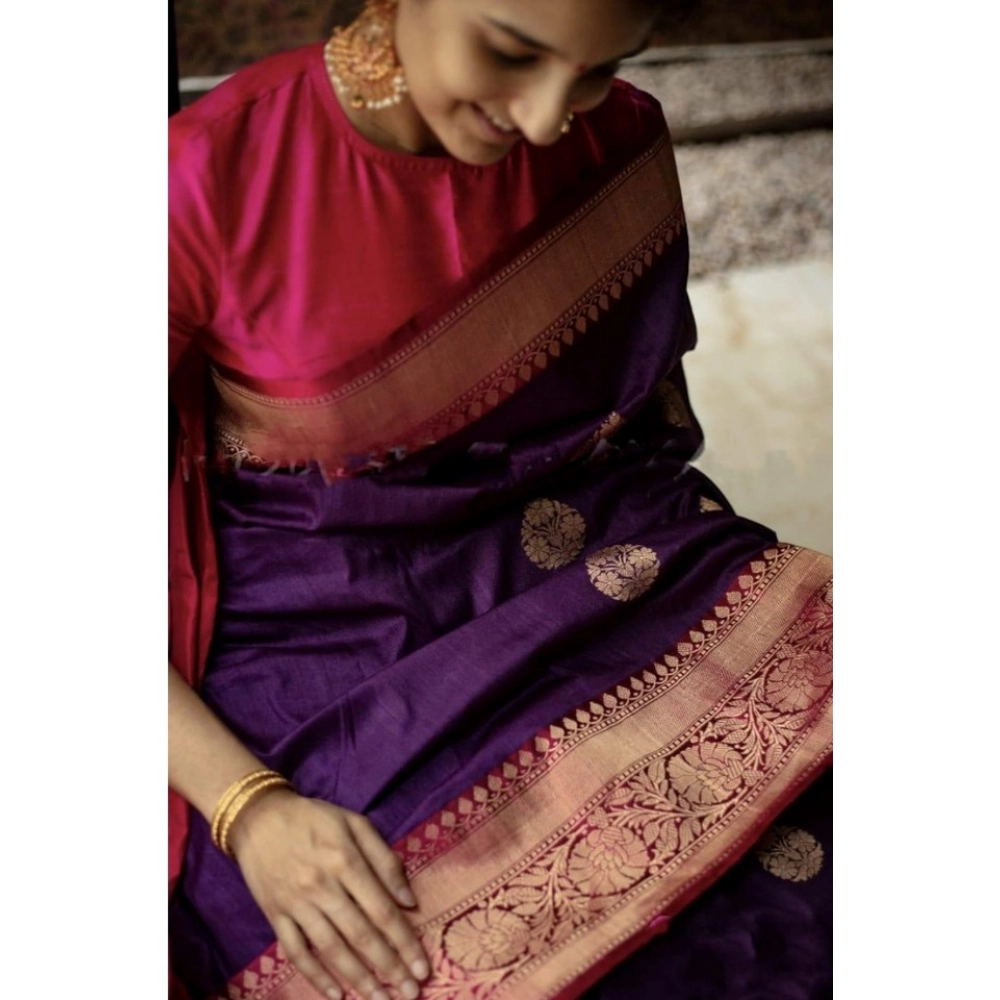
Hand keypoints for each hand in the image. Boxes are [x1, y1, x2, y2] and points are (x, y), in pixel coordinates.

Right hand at [229, 789, 430, 999]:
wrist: (259, 817)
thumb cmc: (314, 818)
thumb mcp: (355, 823)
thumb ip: (384, 860)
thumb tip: (410, 901)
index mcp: (345, 860)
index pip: (381, 910)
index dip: (404, 941)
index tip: (422, 967)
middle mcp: (322, 886)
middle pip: (360, 934)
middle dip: (389, 967)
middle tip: (410, 993)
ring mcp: (296, 904)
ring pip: (331, 949)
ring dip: (358, 978)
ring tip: (379, 998)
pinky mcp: (275, 915)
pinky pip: (296, 952)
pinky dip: (315, 976)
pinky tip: (335, 995)